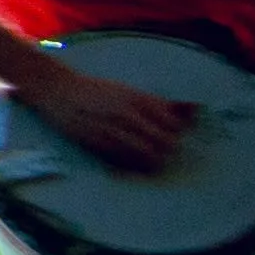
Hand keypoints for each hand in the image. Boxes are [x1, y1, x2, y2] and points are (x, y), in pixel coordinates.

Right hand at [19, 65, 196, 174]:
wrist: (57, 89)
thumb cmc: (96, 90)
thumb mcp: (130, 91)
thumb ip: (161, 104)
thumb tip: (196, 109)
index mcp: (138, 99)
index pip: (173, 125)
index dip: (176, 134)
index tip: (171, 136)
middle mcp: (128, 114)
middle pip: (164, 142)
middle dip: (168, 150)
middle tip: (163, 152)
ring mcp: (112, 129)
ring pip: (147, 154)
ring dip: (153, 160)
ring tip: (150, 161)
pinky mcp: (97, 142)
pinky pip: (125, 160)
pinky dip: (134, 164)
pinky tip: (132, 162)